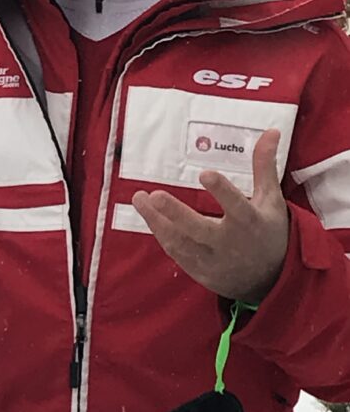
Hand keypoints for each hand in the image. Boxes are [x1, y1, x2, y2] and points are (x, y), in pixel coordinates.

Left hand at [132, 129, 288, 303]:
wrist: (271, 280)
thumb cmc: (268, 231)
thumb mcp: (271, 199)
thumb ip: (264, 166)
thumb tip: (271, 130)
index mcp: (250, 223)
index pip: (236, 206)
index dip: (222, 191)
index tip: (205, 173)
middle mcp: (230, 244)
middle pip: (200, 230)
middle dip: (177, 214)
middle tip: (155, 195)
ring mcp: (214, 260)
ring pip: (182, 243)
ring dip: (157, 222)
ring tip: (140, 198)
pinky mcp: (201, 272)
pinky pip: (177, 254)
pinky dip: (162, 235)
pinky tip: (149, 216)